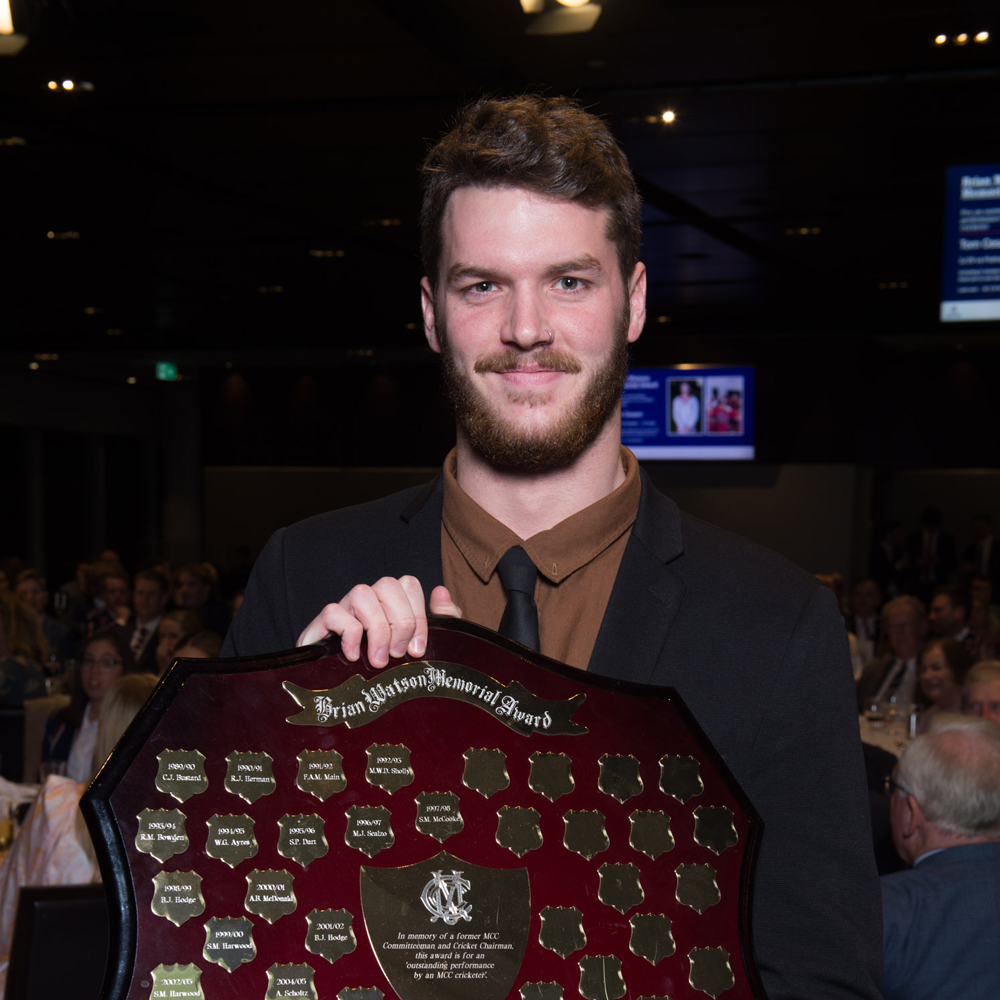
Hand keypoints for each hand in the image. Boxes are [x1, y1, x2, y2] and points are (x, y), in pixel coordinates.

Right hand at [296, 578, 461, 667]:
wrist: (340, 702)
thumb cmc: (384, 673)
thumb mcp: (419, 650)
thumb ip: (440, 621)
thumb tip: (441, 591)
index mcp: (391, 604)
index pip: (408, 584)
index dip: (418, 615)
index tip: (417, 649)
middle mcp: (368, 602)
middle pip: (388, 584)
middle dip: (400, 622)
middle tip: (398, 655)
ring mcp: (343, 610)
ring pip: (362, 593)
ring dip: (377, 628)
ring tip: (378, 660)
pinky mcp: (320, 626)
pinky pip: (333, 612)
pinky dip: (349, 634)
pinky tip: (354, 656)